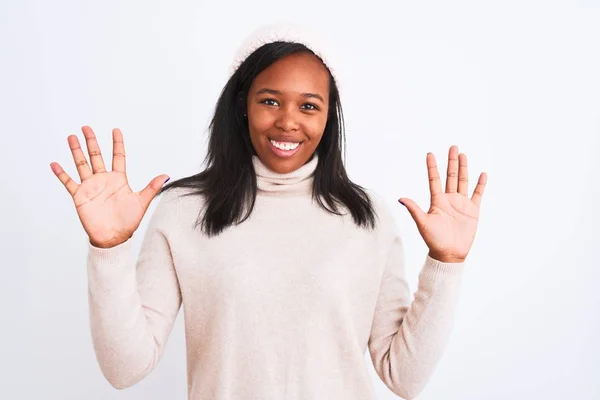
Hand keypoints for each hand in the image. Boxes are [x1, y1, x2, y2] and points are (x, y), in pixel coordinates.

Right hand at [50, 126, 169, 247]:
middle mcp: (103, 180)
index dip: (117, 143)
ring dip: (76, 151)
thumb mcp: (142, 202)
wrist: (113, 237)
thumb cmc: (128, 222)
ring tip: (71, 137)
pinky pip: (69, 182)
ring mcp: (91, 187)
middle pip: (96, 156)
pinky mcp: (80, 196)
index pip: (118, 157)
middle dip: (91, 141)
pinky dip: (61, 173)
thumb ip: (151, 187)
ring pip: (82, 164)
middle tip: (86, 127)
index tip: (116, 130)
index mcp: (119, 179)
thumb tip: (166, 175)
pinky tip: (55, 163)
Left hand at [398, 146, 486, 262]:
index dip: (432, 167)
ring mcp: (461, 204)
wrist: (449, 254)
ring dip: (464, 168)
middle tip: (453, 147)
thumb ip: (414, 209)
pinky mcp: (472, 211)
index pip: (434, 179)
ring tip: (463, 154)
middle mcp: (449, 199)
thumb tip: (400, 198)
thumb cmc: (433, 240)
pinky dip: (480, 184)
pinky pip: (477, 194)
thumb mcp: (423, 223)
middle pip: (450, 176)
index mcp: (437, 201)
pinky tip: (482, 173)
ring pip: (463, 181)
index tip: (429, 153)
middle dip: (451, 161)